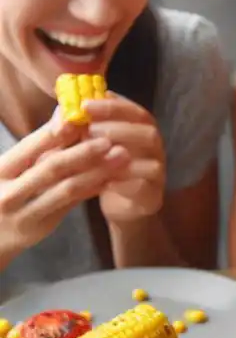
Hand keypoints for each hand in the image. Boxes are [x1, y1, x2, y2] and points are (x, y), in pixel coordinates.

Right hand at [0, 117, 128, 263]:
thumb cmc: (3, 191)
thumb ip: (38, 145)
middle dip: (84, 151)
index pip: (31, 146)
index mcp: (1, 169)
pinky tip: (110, 179)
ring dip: (96, 171)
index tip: (84, 118)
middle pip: (51, 166)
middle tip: (110, 140)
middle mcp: (9, 190)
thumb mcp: (11, 168)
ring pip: (66, 188)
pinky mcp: (41, 226)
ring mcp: (25, 211)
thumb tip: (64, 111)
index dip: (58, 131)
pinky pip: (71, 205)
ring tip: (120, 158)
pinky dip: (91, 190)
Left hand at [82, 93, 166, 223]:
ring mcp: (158, 172)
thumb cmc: (104, 167)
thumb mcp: (93, 143)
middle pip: (149, 132)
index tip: (85, 105)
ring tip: (96, 154)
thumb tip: (63, 110)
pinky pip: (143, 187)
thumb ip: (84, 127)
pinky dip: (124, 183)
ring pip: (150, 160)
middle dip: (118, 128)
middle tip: (90, 130)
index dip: (112, 106)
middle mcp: (155, 149)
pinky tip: (104, 181)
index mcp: (143, 130)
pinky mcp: (153, 195)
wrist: (122, 203)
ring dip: (122, 156)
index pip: (135, 111)